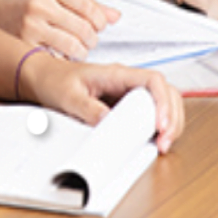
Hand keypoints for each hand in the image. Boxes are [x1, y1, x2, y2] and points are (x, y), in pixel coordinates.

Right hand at [0, 0, 120, 59]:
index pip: (88, 6)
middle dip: (92, 38)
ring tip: (79, 48)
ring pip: (72, 46)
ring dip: (82, 51)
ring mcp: (30, 24)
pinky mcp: (24, 44)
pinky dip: (64, 59)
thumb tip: (114, 16)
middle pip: (83, 28)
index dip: (100, 20)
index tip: (100, 25)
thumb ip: (85, 2)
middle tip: (90, 39)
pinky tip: (62, 53)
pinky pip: (56, 57)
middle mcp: (39, 3)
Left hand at [21, 56, 183, 153]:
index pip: (153, 80)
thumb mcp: (68, 96)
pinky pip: (151, 111)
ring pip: (163, 102)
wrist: (45, 78)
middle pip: (166, 92)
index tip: (160, 123)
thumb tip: (109, 121)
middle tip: (165, 140)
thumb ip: (88, 109)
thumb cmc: (56, 81)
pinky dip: (159, 126)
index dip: (162, 102)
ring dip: (169, 123)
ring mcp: (129, 92)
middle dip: (172, 117)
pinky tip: (155, 139)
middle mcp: (128, 81)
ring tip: (163, 143)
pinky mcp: (126, 104)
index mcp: (117, 73)